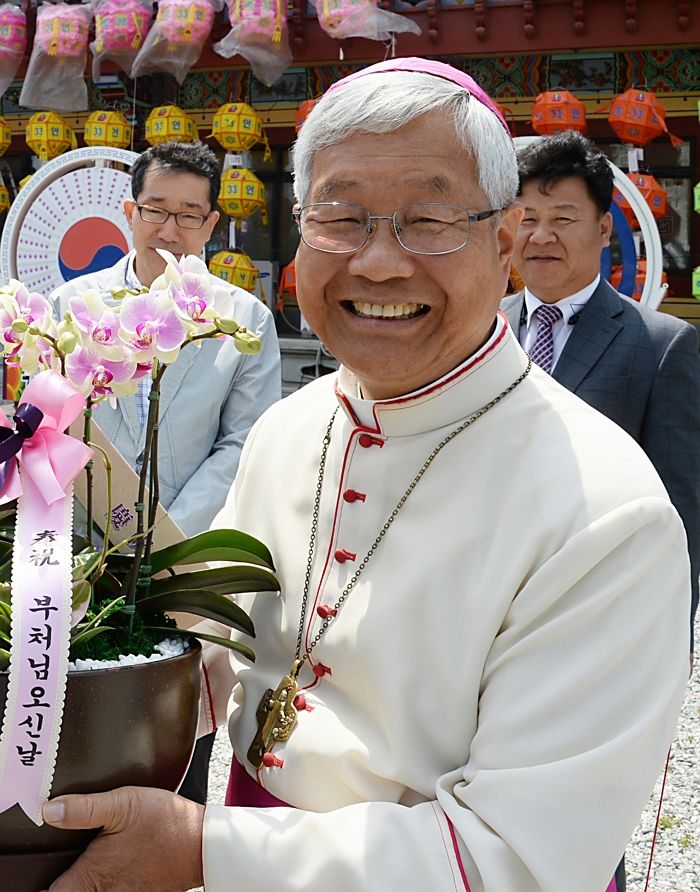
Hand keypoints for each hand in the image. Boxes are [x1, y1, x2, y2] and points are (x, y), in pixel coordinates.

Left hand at [41, 786, 204, 891]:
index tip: (43, 868)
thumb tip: (50, 811)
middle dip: (66, 879)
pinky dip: (108, 880)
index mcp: (92, 876)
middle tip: (69, 857)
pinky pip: (113, 890)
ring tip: (95, 857)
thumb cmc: (166, 824)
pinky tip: (115, 861)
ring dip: (88, 879)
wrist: (204, 842)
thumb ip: (84, 808)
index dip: (42, 885)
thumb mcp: (123, 804)